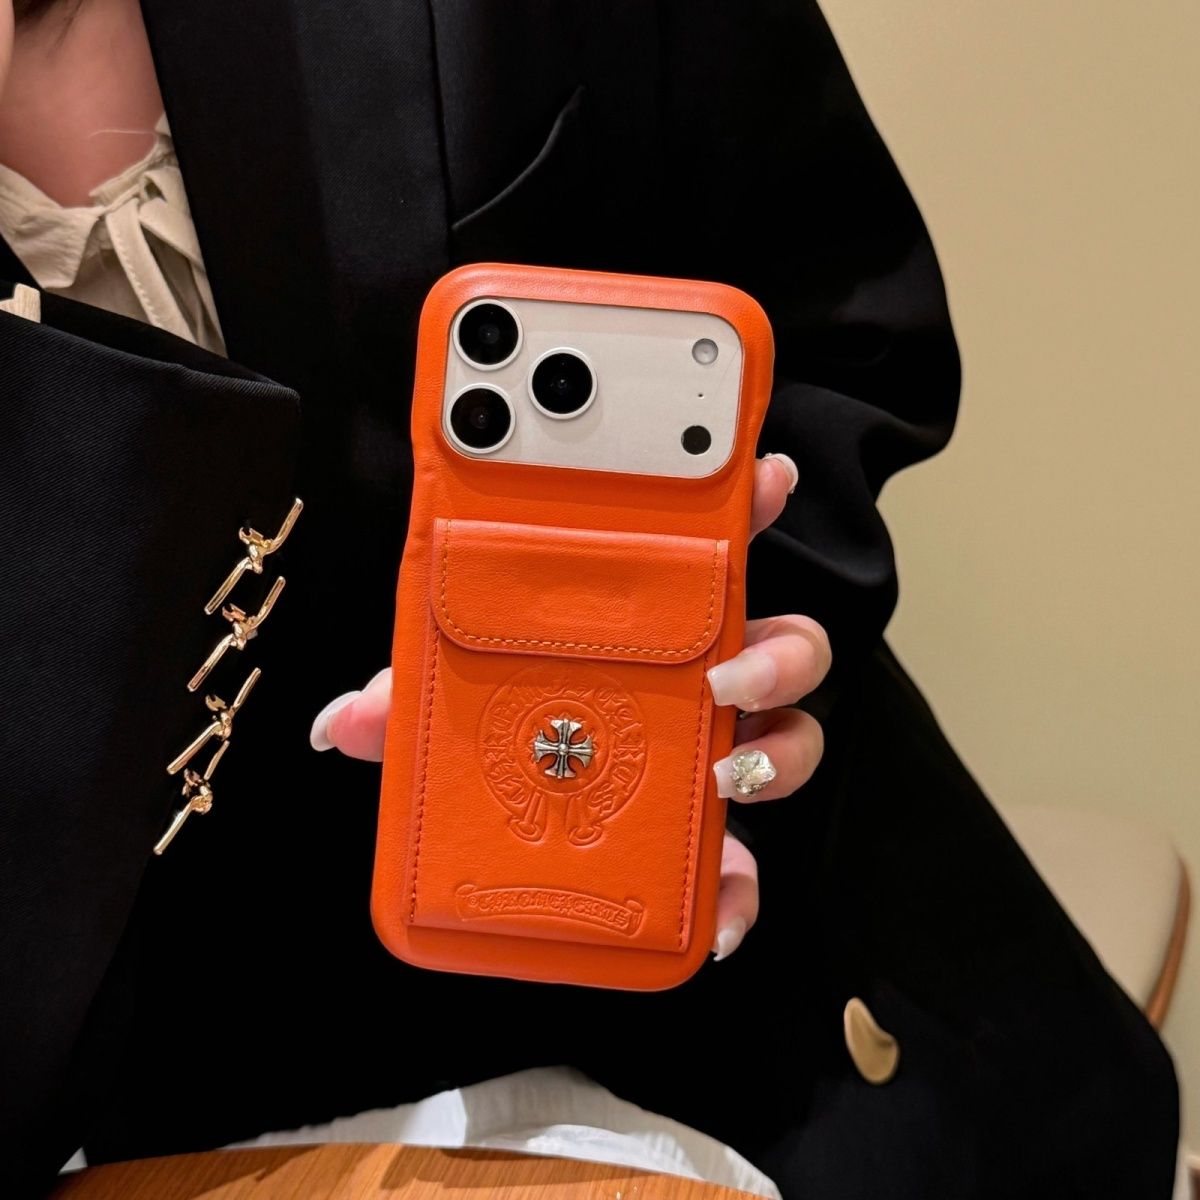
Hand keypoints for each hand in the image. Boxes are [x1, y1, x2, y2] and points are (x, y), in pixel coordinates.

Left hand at [311, 453, 829, 961]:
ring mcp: (710, 759)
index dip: (747, 511)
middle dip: (781, 651)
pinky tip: (714, 917)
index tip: (766, 477)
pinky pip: (750, 865)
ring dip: (776, 753)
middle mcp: (696, 686)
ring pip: (792, 740)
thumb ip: (408, 699)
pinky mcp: (704, 845)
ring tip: (723, 773)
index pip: (712, 556)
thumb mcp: (449, 707)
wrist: (515, 858)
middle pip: (785, 649)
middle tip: (728, 671)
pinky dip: (741, 893)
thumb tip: (340, 722)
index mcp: (649, 631)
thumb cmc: (499, 741)